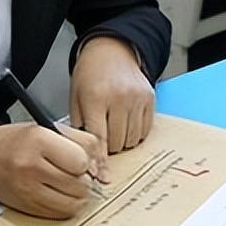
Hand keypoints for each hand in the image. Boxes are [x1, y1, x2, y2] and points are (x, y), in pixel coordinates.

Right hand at [0, 122, 104, 218]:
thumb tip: (99, 167)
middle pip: (79, 183)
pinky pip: (60, 214)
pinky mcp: (27, 207)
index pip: (81, 159)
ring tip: (68, 184)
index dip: (85, 161)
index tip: (79, 160)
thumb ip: (78, 141)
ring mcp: (28, 190)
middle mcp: (32, 166)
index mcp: (39, 139)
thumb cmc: (18, 141)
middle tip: (75, 173)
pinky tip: (58, 194)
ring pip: (73, 203)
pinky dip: (65, 206)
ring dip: (77, 195)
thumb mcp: (47, 128)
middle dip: (83, 180)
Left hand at [69, 36, 154, 153]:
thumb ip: (78, 126)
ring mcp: (136, 98)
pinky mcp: (149, 98)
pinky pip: (144, 130)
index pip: (98, 138)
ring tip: (114, 124)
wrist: (112, 49)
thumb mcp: (75, 97)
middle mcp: (119, 97)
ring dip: (122, 140)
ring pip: (132, 139)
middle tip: (103, 133)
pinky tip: (126, 120)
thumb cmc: (90, 73)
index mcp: (95, 97)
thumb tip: (83, 156)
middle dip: (109, 146)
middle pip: (117, 143)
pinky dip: (135, 132)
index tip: (101, 176)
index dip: (99, 161)